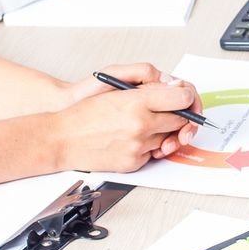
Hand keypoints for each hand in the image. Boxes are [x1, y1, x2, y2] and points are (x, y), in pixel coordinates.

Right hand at [52, 62, 204, 171]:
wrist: (61, 139)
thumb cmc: (83, 113)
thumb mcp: (116, 90)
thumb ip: (148, 87)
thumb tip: (173, 87)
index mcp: (138, 102)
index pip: (182, 97)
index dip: (186, 96)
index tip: (184, 96)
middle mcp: (141, 125)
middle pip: (180, 120)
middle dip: (176, 114)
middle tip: (167, 110)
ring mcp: (138, 146)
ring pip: (168, 138)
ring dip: (161, 131)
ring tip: (142, 124)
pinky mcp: (134, 162)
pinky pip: (153, 153)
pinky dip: (147, 146)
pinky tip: (131, 138)